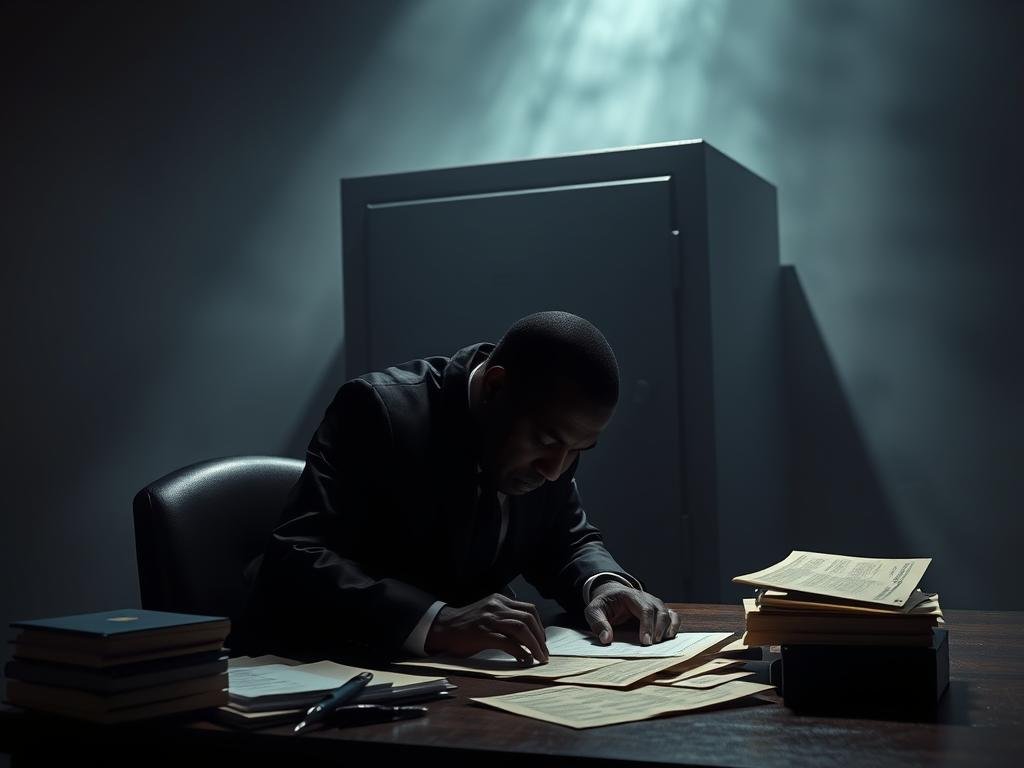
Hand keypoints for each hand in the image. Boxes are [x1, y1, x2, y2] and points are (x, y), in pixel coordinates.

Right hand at [424, 593, 548, 662]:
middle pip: (528, 618)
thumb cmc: (467, 626)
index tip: (542, 641)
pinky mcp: (483, 633)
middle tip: (544, 653)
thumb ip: (506, 620)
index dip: (540, 626)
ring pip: (521, 628)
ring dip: (534, 645)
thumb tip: (528, 637)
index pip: (529, 609)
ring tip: (538, 658)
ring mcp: (489, 619)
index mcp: (499, 600)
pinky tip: (524, 660)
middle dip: (540, 638)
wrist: (442, 628)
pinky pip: (507, 642)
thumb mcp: (488, 615)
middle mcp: (496, 606)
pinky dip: (519, 651)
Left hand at [584, 582, 680, 645]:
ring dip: (667, 629)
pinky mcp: (659, 611)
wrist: (612, 595)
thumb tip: (606, 639)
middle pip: (659, 611)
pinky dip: (674, 626)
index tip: (645, 642)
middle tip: (651, 645)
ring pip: (668, 614)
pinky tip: (669, 636)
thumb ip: (598, 623)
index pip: (644, 609)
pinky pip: (673, 616)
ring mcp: (655, 604)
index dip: (647, 626)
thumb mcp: (594, 611)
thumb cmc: (604, 604)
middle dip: (658, 629)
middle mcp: (646, 598)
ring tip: (660, 642)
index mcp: (631, 596)